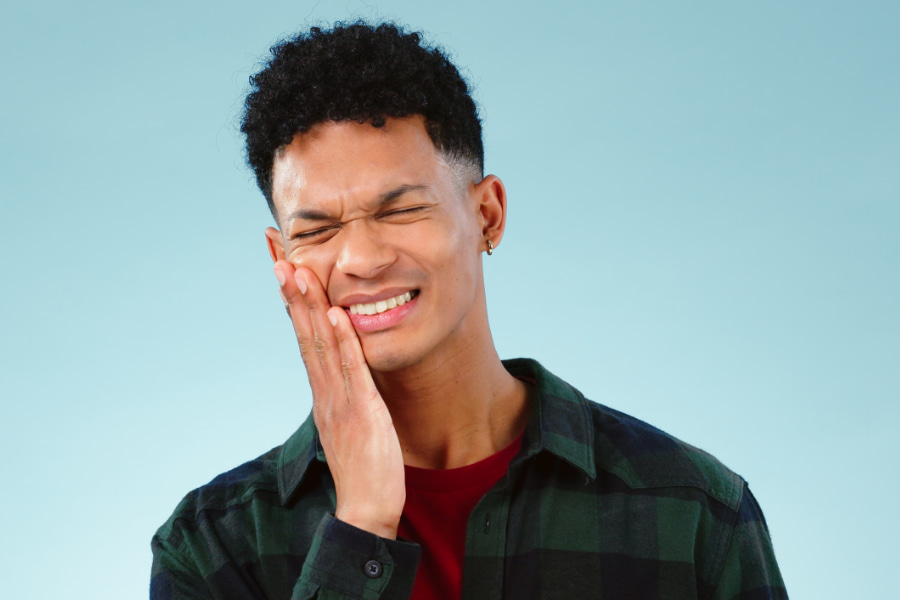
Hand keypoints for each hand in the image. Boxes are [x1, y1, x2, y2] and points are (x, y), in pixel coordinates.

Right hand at [274, 260, 405, 538]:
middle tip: (280, 256)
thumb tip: (348, 367)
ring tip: (300, 271)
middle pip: (304, 335)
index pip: (305, 338)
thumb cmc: (364, 465)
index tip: (285, 268)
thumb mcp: (353, 420)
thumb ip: (348, 391)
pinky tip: (337, 316)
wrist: (366, 508)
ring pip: (320, 346)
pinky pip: (351, 372)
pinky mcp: (360, 413)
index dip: (295, 303)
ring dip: (310, 307)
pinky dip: (343, 343)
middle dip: (293, 294)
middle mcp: (324, 392)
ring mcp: (339, 401)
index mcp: (323, 392)